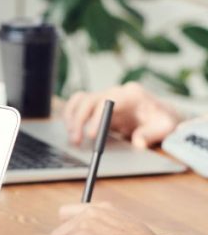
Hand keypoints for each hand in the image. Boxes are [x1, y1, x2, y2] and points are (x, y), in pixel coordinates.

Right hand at [62, 82, 182, 147]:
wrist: (160, 114)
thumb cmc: (162, 120)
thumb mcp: (164, 127)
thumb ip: (151, 134)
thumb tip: (138, 142)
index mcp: (132, 94)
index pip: (108, 101)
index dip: (97, 117)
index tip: (92, 135)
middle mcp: (115, 92)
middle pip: (89, 100)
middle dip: (79, 120)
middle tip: (76, 141)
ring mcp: (104, 97)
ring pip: (79, 100)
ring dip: (71, 118)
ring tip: (72, 138)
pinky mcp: (96, 105)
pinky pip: (77, 105)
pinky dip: (70, 116)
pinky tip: (70, 131)